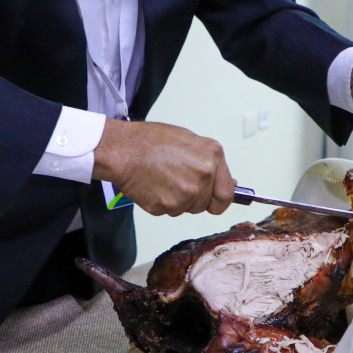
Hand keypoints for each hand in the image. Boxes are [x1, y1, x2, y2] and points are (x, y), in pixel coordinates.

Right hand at [92, 120, 234, 215]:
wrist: (123, 149)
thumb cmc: (151, 141)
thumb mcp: (189, 141)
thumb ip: (211, 162)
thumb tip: (229, 183)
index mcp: (212, 157)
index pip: (226, 194)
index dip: (220, 200)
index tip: (215, 201)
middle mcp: (203, 176)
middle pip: (204, 204)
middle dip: (193, 197)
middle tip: (175, 179)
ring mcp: (186, 194)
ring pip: (186, 208)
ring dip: (177, 200)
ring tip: (163, 178)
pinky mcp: (167, 206)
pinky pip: (169, 211)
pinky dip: (161, 202)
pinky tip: (154, 185)